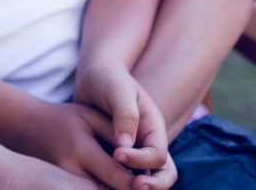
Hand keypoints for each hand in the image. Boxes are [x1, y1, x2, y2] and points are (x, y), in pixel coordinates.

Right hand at [11, 100, 137, 189]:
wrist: (29, 129)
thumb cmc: (66, 119)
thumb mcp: (90, 116)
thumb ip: (116, 134)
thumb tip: (140, 155)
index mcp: (80, 149)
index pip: (116, 174)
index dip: (137, 184)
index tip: (150, 183)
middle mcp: (71, 171)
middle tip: (146, 184)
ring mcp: (65, 183)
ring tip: (136, 183)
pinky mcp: (65, 189)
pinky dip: (106, 189)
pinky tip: (116, 183)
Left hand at [75, 63, 176, 187]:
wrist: (94, 76)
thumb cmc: (107, 79)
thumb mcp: (117, 90)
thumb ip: (125, 115)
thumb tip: (125, 145)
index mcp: (154, 128)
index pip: (157, 155)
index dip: (140, 160)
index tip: (116, 155)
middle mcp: (148, 142)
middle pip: (162, 174)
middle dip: (151, 185)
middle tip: (132, 188)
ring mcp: (136, 150)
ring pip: (146, 179)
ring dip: (135, 187)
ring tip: (115, 189)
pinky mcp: (120, 155)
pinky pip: (126, 176)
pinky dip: (120, 183)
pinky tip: (102, 183)